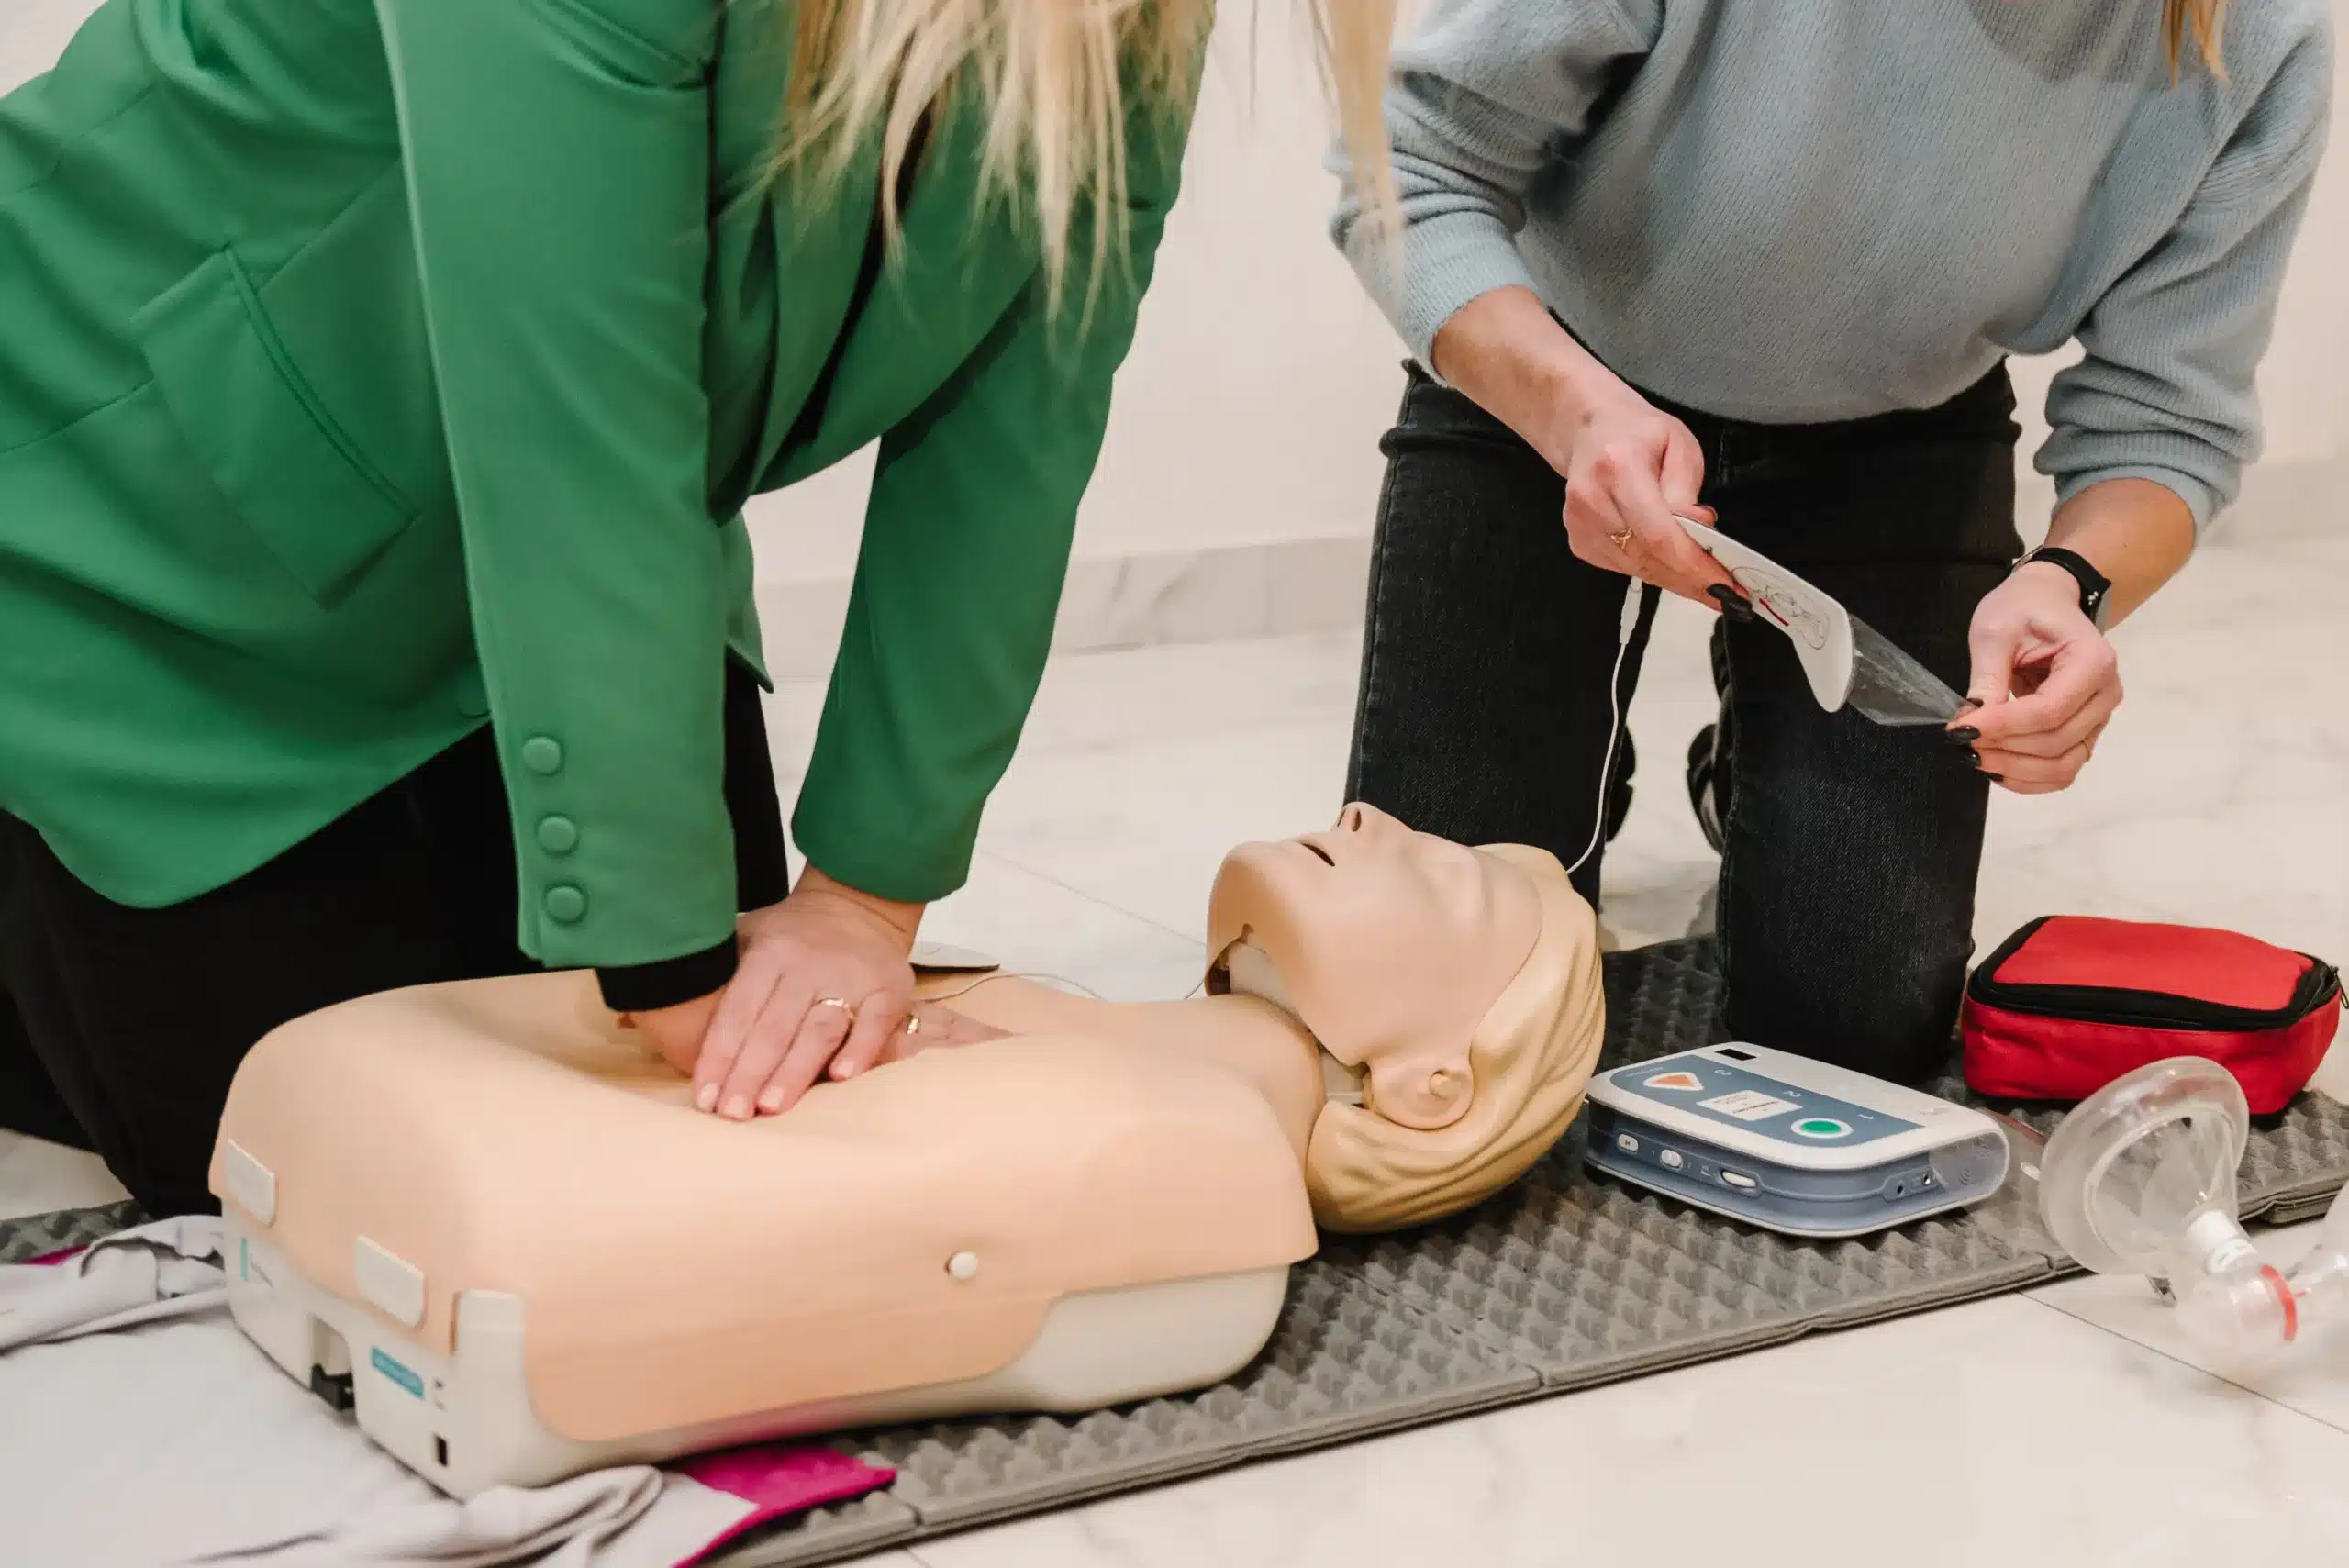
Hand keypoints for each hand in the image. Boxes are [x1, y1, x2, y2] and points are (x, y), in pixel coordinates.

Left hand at [682, 867, 923, 1119]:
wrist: (859, 907)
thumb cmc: (791, 937)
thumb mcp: (741, 939)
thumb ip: (698, 979)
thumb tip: (630, 1020)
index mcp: (769, 953)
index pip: (738, 1009)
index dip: (719, 1053)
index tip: (704, 1096)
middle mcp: (807, 965)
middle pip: (775, 1025)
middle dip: (750, 1072)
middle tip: (732, 1113)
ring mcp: (850, 976)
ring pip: (819, 1028)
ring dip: (795, 1069)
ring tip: (772, 1107)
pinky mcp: (889, 988)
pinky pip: (873, 1022)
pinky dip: (860, 1050)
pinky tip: (840, 1077)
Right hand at [1559, 383, 1741, 606]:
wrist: (1589, 430)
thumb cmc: (1640, 434)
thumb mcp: (1680, 446)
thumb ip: (1688, 490)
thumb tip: (1699, 532)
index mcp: (1619, 467)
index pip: (1657, 533)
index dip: (1692, 566)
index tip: (1725, 586)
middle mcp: (1591, 500)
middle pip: (1647, 558)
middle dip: (1691, 580)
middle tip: (1726, 593)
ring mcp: (1579, 525)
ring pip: (1637, 569)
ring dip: (1675, 579)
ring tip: (1706, 582)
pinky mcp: (1579, 542)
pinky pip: (1624, 568)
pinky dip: (1654, 571)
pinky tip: (1672, 564)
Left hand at [1952, 562, 2122, 793]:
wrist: (2046, 603)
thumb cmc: (2023, 608)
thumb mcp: (1995, 631)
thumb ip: (1987, 677)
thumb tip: (1972, 722)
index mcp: (2092, 661)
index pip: (2050, 710)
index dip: (2003, 726)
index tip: (1960, 729)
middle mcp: (2105, 694)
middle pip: (2056, 741)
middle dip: (2004, 748)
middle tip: (1959, 739)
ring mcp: (2098, 718)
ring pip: (2063, 764)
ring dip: (2015, 769)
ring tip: (1973, 756)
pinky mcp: (2084, 733)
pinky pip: (2062, 770)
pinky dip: (2029, 778)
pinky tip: (1996, 770)